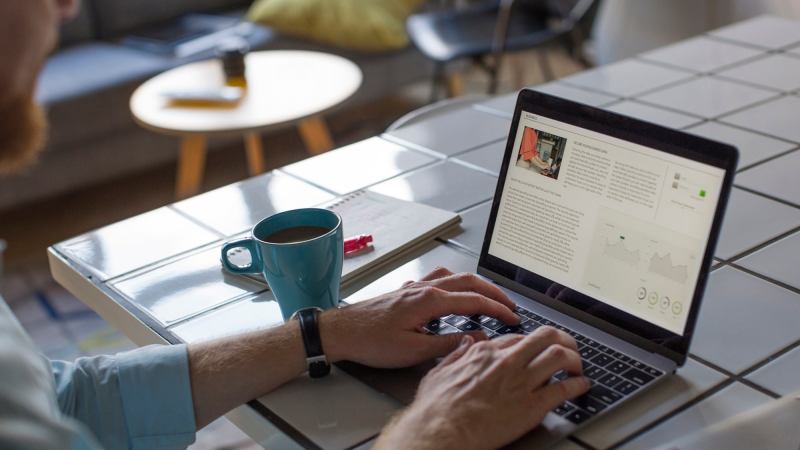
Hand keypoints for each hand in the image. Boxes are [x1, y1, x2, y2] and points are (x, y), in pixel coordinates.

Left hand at [319, 267, 519, 367]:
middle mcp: (424, 288)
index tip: (514, 318)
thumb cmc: (371, 342)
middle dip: (494, 293)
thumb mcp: (414, 351)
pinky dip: (455, 284)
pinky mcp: (406, 292)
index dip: (498, 309)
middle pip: (469, 282)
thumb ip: (449, 343)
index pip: (475, 300)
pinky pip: (438, 279)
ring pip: (454, 277)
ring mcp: (414, 287)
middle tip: (510, 306)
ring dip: (475, 285)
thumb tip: (477, 338)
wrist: (341, 332)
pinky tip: (454, 295)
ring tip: (489, 298)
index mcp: (430, 301)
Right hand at [377, 327, 590, 449]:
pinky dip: (578, 386)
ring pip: (559, 356)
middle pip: (545, 336)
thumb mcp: (438, 372)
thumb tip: (466, 344)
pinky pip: (564, 389)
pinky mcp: (532, 406)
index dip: (532, 343)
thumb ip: (455, 355)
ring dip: (574, 359)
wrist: (442, 432)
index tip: (536, 349)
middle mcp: (507, 362)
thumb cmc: (436, 409)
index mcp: (484, 353)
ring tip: (578, 367)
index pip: (518, 337)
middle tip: (568, 348)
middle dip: (562, 339)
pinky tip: (581, 387)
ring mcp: (521, 382)